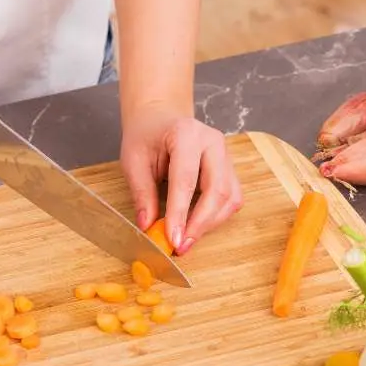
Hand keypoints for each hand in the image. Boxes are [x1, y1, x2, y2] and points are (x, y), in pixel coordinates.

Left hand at [120, 106, 242, 255]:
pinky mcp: (230, 169)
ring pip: (229, 198)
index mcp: (186, 133)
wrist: (161, 119)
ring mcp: (226, 156)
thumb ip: (142, 193)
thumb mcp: (133, 161)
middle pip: (217, 190)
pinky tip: (198, 225)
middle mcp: (213, 142)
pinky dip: (217, 217)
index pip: (186, 179)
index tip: (172, 239)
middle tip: (181, 245)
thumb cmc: (147, 137)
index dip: (180, 213)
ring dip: (210, 224)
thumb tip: (148, 226)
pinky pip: (232, 199)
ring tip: (186, 239)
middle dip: (200, 224)